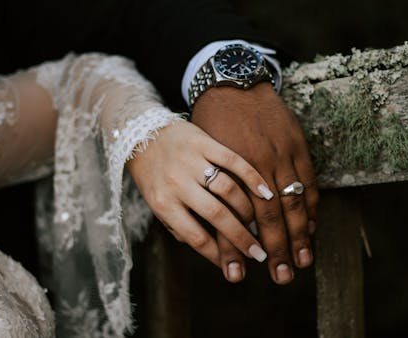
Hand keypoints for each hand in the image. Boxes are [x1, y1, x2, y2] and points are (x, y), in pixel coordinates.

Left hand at [126, 120, 272, 266]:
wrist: (140, 132)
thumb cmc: (151, 174)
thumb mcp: (155, 203)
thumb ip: (178, 226)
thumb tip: (209, 249)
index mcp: (163, 203)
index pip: (196, 237)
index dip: (219, 255)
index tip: (236, 267)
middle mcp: (177, 183)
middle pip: (216, 215)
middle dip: (241, 238)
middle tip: (258, 254)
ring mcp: (192, 161)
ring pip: (228, 189)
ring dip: (247, 210)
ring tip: (259, 223)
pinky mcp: (204, 142)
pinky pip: (233, 160)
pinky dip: (252, 177)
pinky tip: (266, 193)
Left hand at [191, 82, 318, 284]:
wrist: (232, 83)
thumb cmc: (210, 123)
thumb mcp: (200, 156)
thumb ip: (209, 189)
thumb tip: (211, 226)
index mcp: (225, 170)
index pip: (236, 218)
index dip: (242, 247)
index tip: (246, 271)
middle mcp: (254, 166)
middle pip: (269, 217)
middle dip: (277, 249)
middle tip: (283, 277)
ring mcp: (278, 155)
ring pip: (292, 202)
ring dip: (300, 235)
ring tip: (303, 260)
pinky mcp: (296, 145)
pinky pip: (308, 181)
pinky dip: (312, 206)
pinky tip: (313, 225)